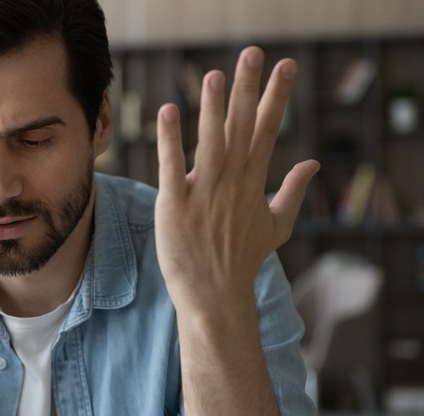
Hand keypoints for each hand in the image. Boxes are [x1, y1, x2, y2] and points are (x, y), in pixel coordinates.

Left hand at [154, 46, 319, 313]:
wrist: (215, 296)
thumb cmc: (241, 261)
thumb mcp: (276, 226)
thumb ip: (293, 192)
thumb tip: (313, 162)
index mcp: (253, 182)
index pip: (267, 130)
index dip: (276, 97)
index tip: (286, 67)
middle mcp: (231, 182)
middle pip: (242, 128)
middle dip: (248, 90)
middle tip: (253, 54)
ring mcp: (203, 193)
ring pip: (210, 142)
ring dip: (211, 108)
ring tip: (214, 75)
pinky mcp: (175, 205)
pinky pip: (172, 166)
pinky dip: (170, 140)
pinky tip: (168, 111)